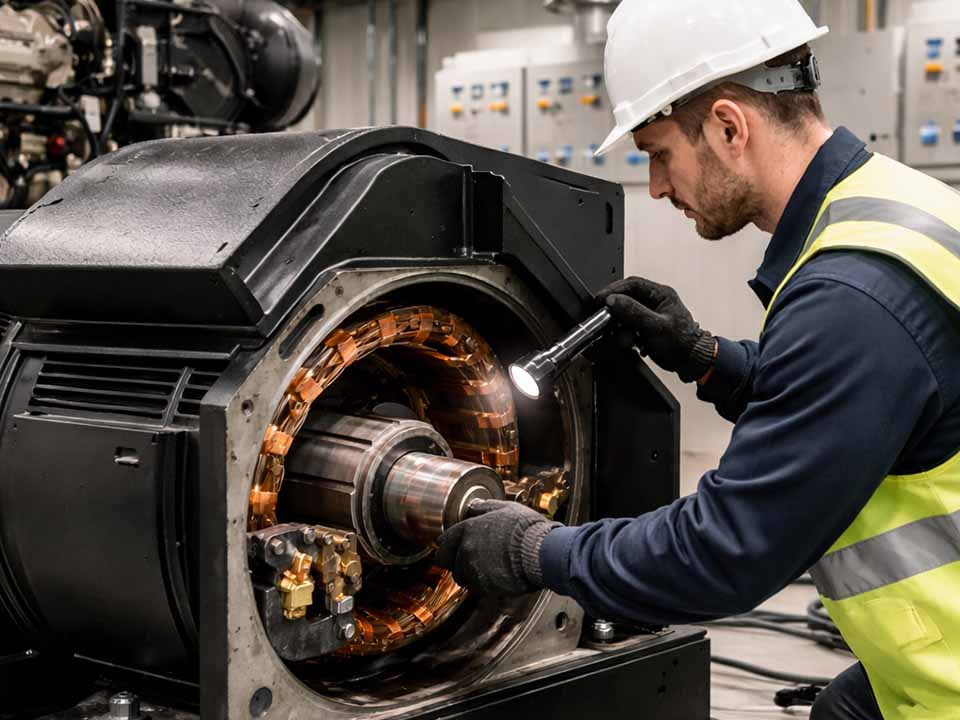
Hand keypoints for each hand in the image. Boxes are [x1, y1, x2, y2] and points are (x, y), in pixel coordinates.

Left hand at [436, 500, 560, 594]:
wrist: (541, 552)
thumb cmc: (526, 530)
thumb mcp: (505, 508)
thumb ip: (485, 507)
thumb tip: (475, 506)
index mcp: (467, 530)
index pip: (443, 541)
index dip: (447, 544)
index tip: (451, 546)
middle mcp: (466, 551)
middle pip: (446, 562)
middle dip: (453, 560)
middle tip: (463, 558)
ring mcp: (474, 570)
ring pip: (460, 576)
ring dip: (467, 573)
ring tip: (484, 566)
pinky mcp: (485, 586)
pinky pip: (476, 587)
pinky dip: (481, 583)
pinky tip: (494, 574)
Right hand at [598, 277, 715, 382]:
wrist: (691, 362)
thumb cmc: (683, 343)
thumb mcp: (655, 326)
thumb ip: (633, 312)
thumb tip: (613, 300)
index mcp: (661, 294)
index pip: (632, 284)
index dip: (613, 290)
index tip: (601, 299)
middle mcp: (654, 301)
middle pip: (626, 298)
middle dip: (615, 310)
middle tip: (604, 317)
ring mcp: (649, 314)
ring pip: (625, 314)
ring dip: (621, 327)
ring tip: (626, 338)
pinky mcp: (645, 327)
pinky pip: (628, 326)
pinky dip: (626, 335)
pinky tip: (632, 343)